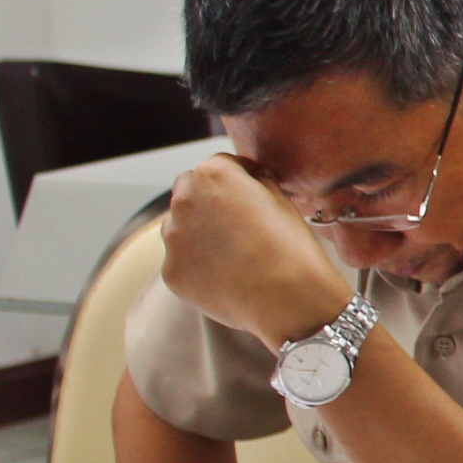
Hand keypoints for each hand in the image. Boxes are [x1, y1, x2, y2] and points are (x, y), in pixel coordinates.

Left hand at [160, 156, 352, 346]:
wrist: (287, 297)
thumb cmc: (291, 247)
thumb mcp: (283, 201)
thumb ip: (259, 182)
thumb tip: (253, 180)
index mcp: (212, 175)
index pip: (220, 165)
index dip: (240, 177)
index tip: (252, 191)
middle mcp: (184, 201)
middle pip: (190, 191)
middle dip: (209, 200)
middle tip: (237, 222)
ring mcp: (173, 239)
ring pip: (180, 227)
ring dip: (199, 232)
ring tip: (232, 253)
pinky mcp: (171, 272)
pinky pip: (182, 262)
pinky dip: (198, 265)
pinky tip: (226, 275)